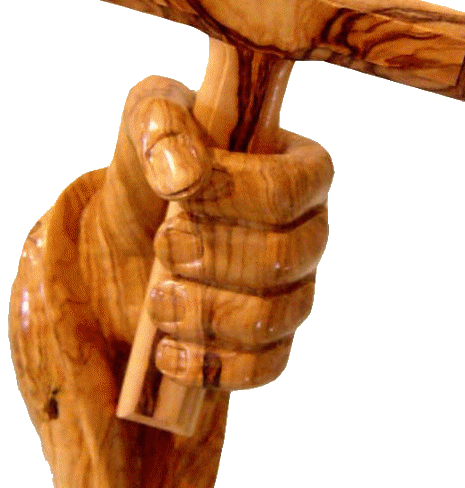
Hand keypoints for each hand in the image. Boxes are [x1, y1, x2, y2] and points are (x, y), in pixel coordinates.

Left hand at [80, 75, 332, 389]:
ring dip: (206, 314)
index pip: (290, 188)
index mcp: (297, 168)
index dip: (233, 195)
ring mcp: (294, 291)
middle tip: (162, 246)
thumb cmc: (155, 166)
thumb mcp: (148, 120)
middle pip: (285, 257)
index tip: (176, 192)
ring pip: (274, 317)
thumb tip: (180, 170)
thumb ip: (162, 120)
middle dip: (215, 257)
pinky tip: (168, 354)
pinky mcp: (272, 342)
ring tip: (158, 303)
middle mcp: (308, 231)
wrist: (132, 231)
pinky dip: (213, 366)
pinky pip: (265, 367)